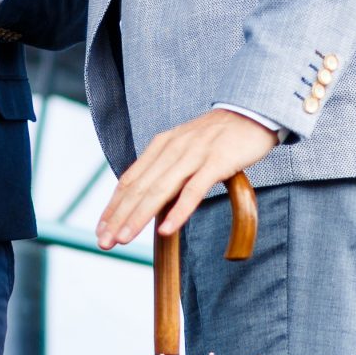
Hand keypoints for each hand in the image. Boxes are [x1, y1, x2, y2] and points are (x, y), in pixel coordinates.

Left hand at [96, 109, 278, 248]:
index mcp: (161, 145)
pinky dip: (178, 211)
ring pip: (159, 190)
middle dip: (119, 216)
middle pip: (139, 188)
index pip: (130, 180)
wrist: (254, 112)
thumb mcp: (186, 147)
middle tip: (104, 241)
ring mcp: (194, 154)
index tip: (102, 229)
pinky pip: (194, 190)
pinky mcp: (217, 161)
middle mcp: (172, 148)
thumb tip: (152, 200)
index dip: (114, 206)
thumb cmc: (220, 136)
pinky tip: (166, 230)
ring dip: (139, 216)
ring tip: (123, 239)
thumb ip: (168, 168)